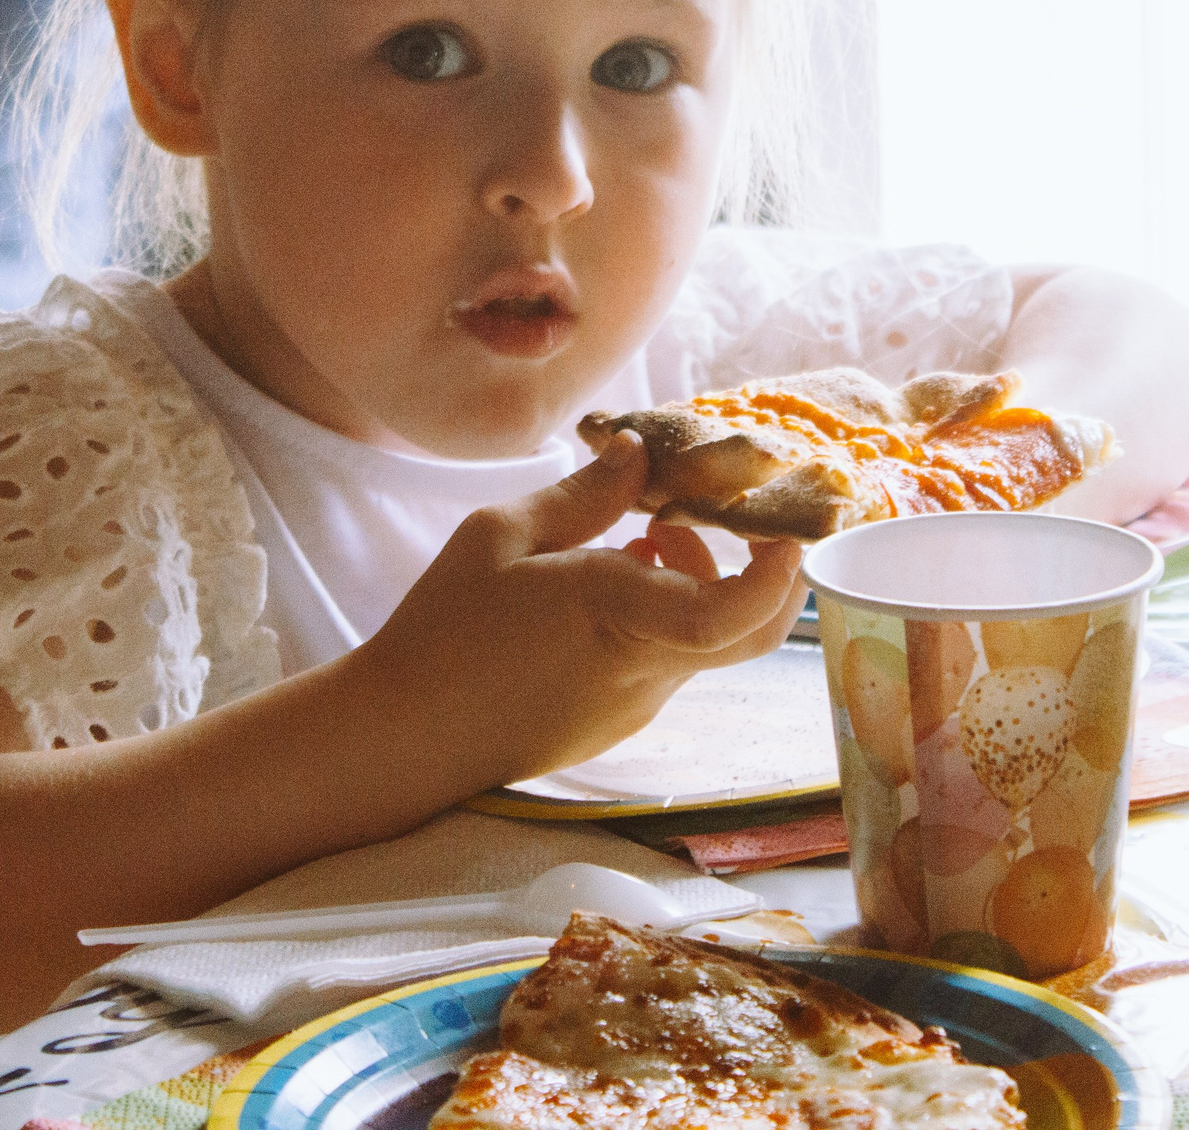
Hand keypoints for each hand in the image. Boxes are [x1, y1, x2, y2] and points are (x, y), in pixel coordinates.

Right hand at [359, 432, 806, 786]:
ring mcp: (636, 706)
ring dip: (702, 585)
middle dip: (765, 574)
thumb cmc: (443, 630)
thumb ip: (583, 495)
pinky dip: (668, 616)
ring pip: (709, 641)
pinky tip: (609, 585)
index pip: (730, 612)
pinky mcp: (620, 722)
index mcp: (614, 615)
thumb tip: (640, 452)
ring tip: (642, 541)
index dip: (776, 575)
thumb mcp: (501, 536)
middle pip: (753, 633)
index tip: (783, 529)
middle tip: (735, 522)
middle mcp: (642, 670)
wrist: (405, 736)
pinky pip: (670, 661)